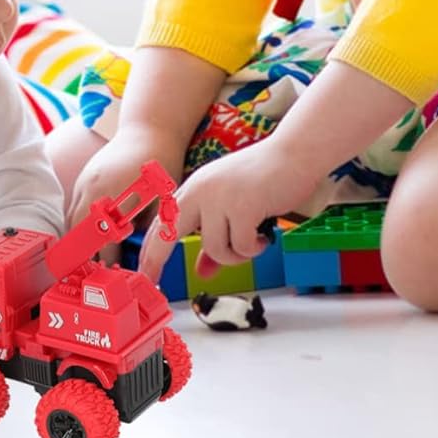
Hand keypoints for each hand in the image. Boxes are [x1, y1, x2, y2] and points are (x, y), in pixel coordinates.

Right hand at [70, 126, 187, 265]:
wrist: (149, 129)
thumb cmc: (160, 164)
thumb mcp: (161, 200)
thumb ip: (145, 227)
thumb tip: (137, 253)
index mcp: (116, 196)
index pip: (104, 239)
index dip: (107, 259)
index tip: (112, 273)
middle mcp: (95, 189)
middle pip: (79, 231)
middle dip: (82, 254)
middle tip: (88, 273)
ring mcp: (86, 181)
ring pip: (72, 219)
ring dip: (77, 239)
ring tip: (84, 259)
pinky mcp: (83, 176)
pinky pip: (73, 206)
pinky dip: (77, 223)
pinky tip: (86, 234)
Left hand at [138, 136, 312, 284]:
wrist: (293, 154)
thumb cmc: (264, 179)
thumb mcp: (231, 206)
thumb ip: (215, 238)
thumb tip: (203, 272)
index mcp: (194, 188)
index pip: (164, 222)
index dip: (150, 250)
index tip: (144, 274)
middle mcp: (200, 190)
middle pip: (168, 232)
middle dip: (157, 259)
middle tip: (154, 283)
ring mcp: (219, 197)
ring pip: (214, 248)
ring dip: (236, 255)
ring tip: (252, 241)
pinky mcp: (242, 206)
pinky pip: (242, 247)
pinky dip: (254, 248)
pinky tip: (265, 236)